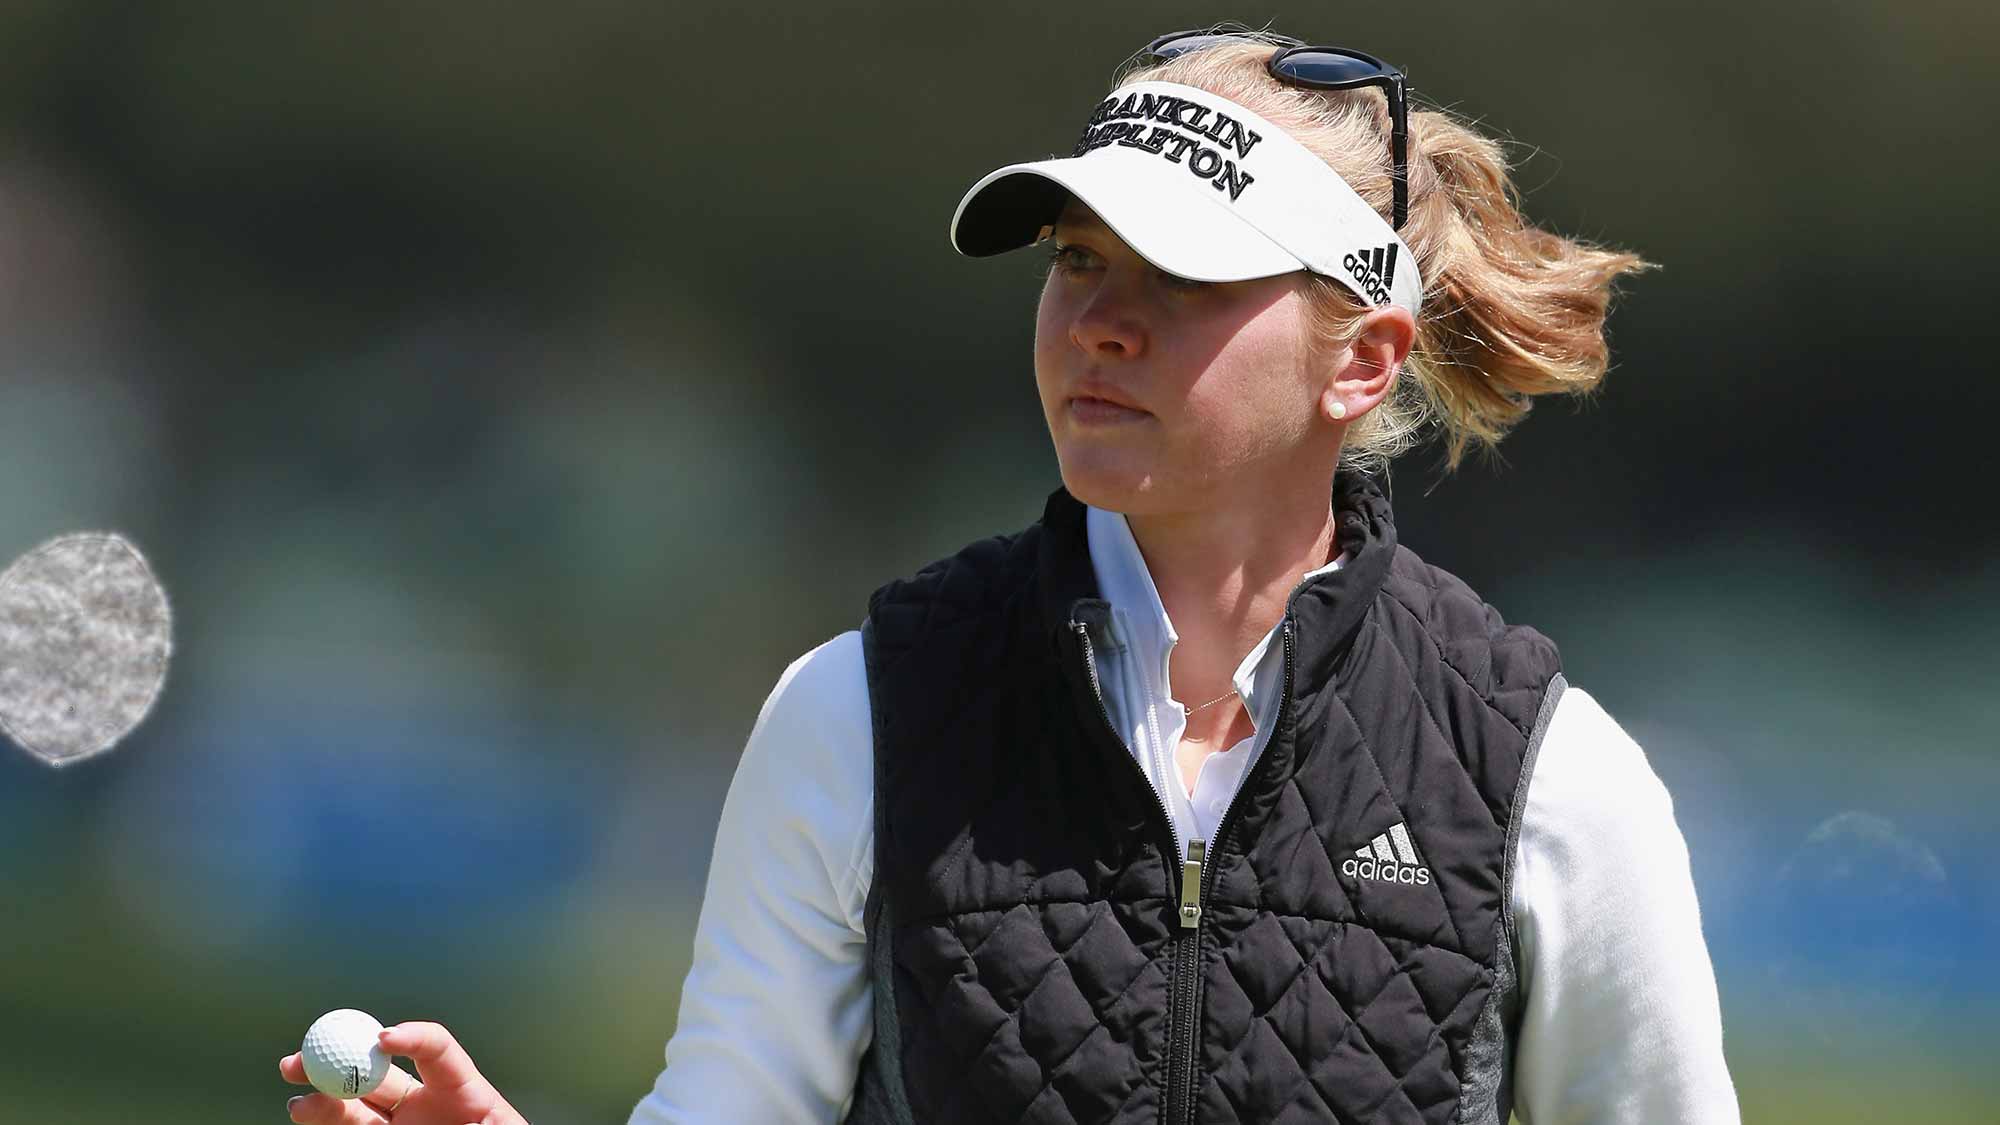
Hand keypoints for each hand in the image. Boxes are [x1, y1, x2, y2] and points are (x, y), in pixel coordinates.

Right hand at [280, 1021, 527, 1124]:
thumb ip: (485, 1124)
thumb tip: (467, 1120)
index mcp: (460, 1090)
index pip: (436, 1048)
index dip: (413, 1037)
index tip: (384, 1038)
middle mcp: (423, 1104)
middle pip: (379, 1073)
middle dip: (342, 1059)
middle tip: (310, 1058)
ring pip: (356, 1108)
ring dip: (326, 1101)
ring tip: (300, 1102)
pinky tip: (308, 1115)